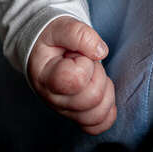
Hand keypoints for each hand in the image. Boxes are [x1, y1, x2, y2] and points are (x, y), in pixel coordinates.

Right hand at [27, 16, 116, 133]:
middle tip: (85, 61)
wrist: (45, 49)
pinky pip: (98, 125)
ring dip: (105, 90)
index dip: (84, 63)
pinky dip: (107, 109)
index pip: (75, 80)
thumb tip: (100, 52)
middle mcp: (53, 99)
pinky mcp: (77, 115)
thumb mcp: (61, 26)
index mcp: (45, 77)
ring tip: (92, 75)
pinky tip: (102, 90)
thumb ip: (79, 34)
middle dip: (97, 73)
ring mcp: (65, 110)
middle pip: (92, 97)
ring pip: (98, 114)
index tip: (75, 54)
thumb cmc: (52, 38)